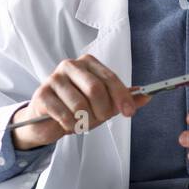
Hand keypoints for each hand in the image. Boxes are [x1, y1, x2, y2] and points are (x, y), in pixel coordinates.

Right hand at [11, 55, 150, 149]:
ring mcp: (54, 78)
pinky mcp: (41, 94)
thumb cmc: (77, 109)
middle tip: (98, 120)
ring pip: (79, 104)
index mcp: (88, 64)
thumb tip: (147, 95)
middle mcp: (70, 65)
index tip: (129, 113)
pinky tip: (68, 124)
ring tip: (80, 123)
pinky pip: (63, 113)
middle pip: (95, 89)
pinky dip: (70, 124)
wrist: (46, 122)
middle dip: (102, 110)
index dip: (122, 97)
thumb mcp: (104, 105)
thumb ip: (124, 99)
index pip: (110, 78)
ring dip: (84, 120)